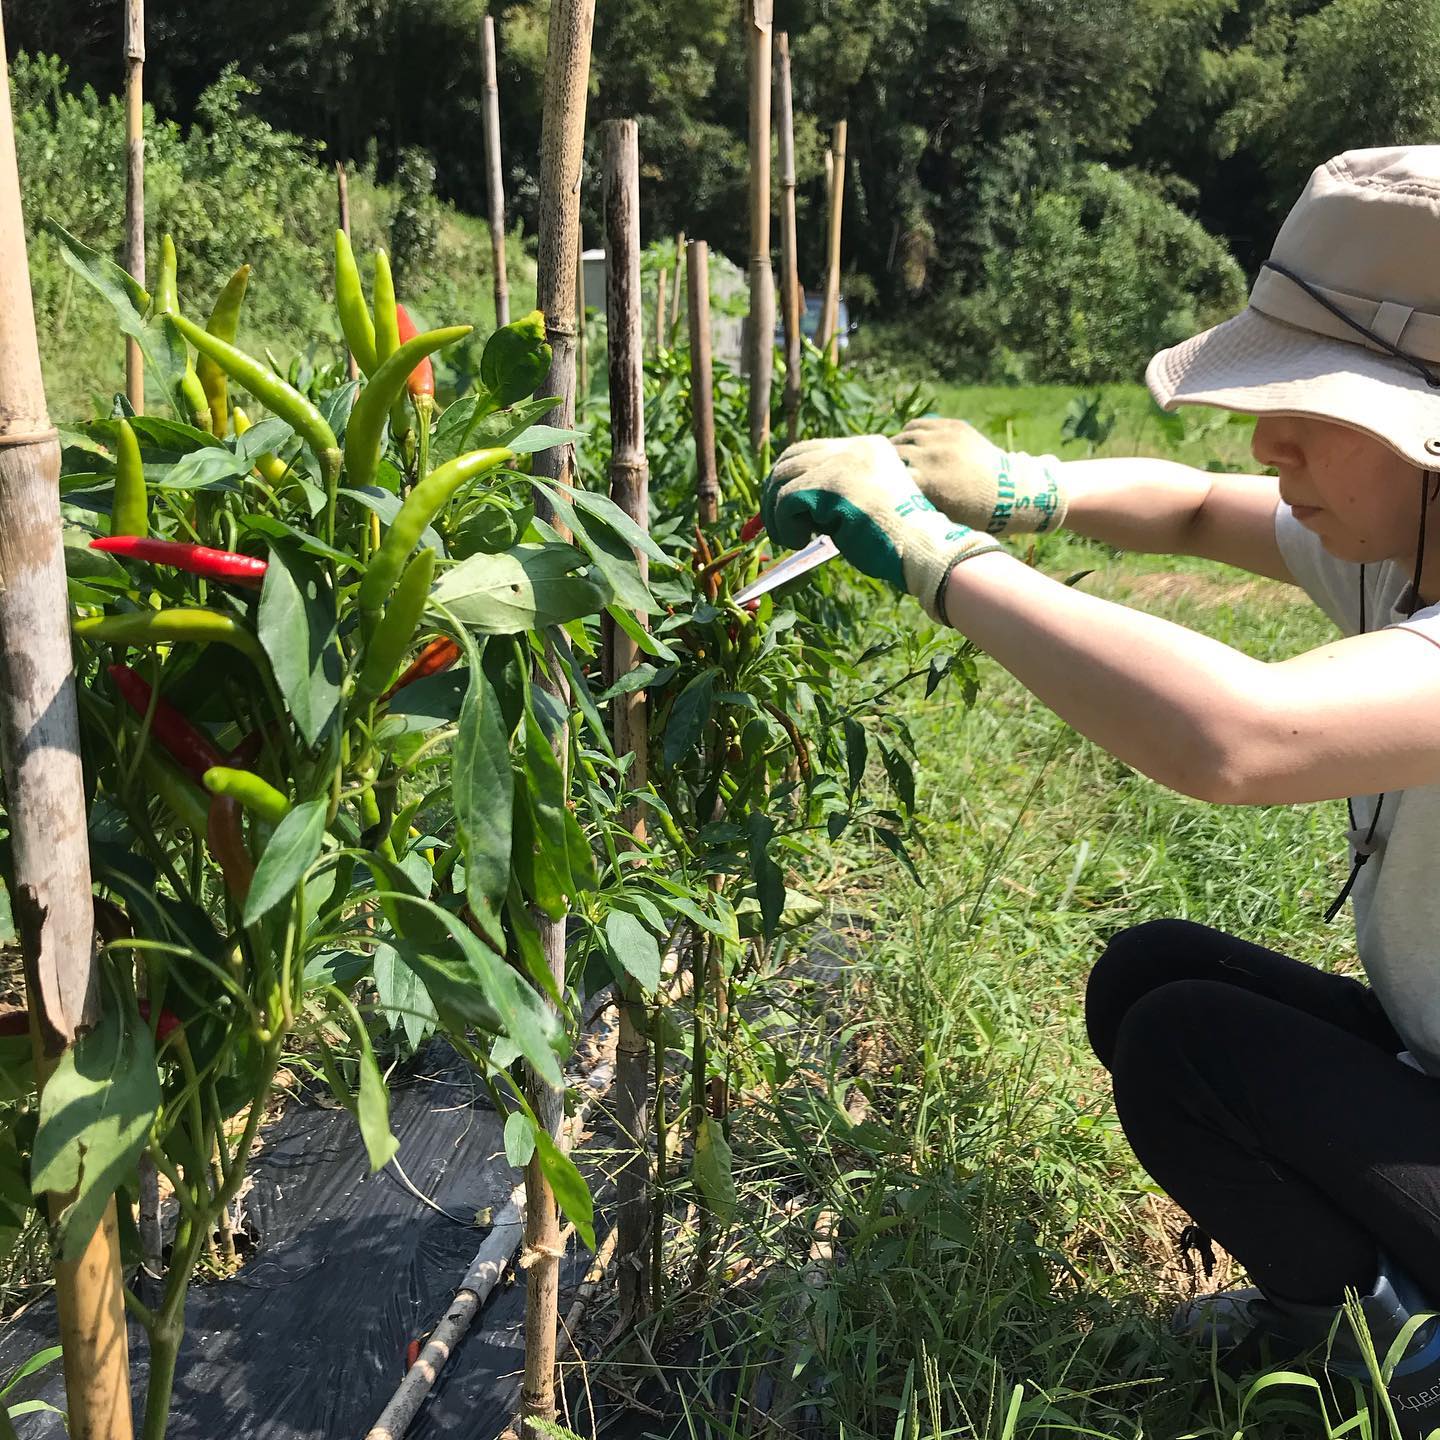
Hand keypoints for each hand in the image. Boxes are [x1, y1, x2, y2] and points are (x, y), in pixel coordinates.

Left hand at [762, 435, 1002, 618]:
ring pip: (784, 479)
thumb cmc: (898, 540)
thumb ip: (834, 494)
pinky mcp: (832, 485)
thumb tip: (789, 502)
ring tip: (789, 538)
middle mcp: (854, 448)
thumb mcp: (865, 504)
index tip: (780, 507)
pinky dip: (785, 526)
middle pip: (791, 458)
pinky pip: (786, 501)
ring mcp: (843, 464)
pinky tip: (800, 541)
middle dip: (773, 493)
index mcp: (866, 448)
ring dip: (777, 513)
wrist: (923, 548)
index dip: (787, 478)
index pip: (810, 450)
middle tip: (774, 524)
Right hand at [890, 416, 1067, 535]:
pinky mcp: (952, 426)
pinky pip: (918, 425)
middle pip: (890, 454)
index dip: (875, 482)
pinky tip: (907, 443)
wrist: (1012, 492)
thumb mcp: (940, 517)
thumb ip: (912, 507)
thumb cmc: (975, 515)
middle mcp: (930, 455)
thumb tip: (884, 506)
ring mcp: (942, 437)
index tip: (866, 487)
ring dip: (894, 447)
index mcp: (926, 482)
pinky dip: (909, 434)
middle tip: (873, 471)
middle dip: (881, 463)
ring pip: (903, 436)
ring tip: (889, 458)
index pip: (885, 476)